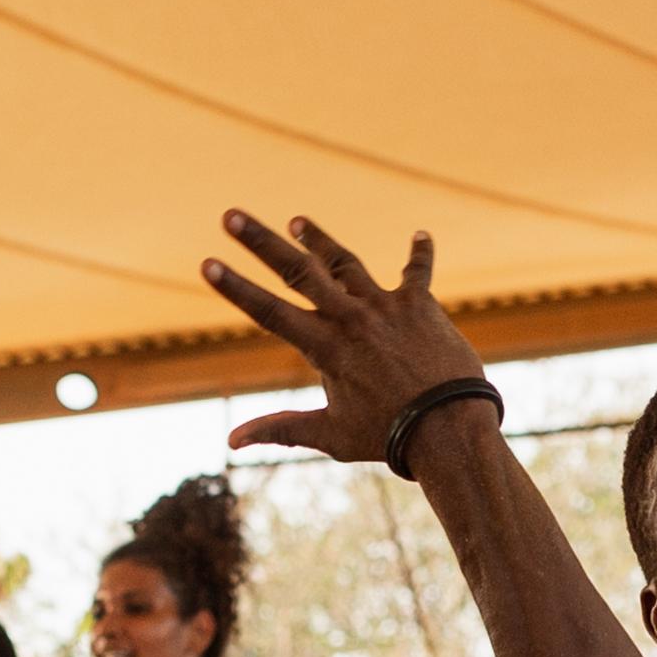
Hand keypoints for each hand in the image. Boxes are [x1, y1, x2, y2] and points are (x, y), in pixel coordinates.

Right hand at [203, 213, 478, 466]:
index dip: (236, 287)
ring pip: (346, 263)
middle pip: (298, 271)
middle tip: (231, 215)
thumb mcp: (330, 435)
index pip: (269, 311)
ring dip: (319, 240)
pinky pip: (418, 273)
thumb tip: (232, 440)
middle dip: (261, 242)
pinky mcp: (421, 305)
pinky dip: (419, 254)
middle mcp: (351, 318)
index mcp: (326, 348)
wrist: (449, 429)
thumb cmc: (388, 437)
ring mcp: (386, 307)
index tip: (207, 263)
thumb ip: (281, 428)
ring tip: (298, 221)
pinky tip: (421, 234)